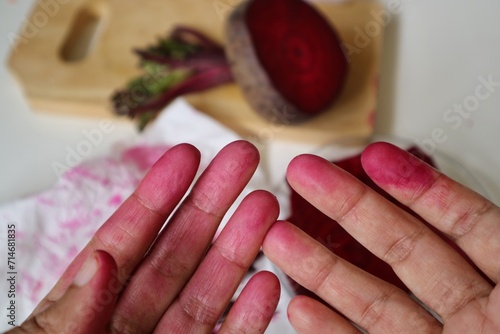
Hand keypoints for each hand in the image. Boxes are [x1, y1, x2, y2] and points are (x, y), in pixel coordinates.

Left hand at [9, 141, 279, 333]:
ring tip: (265, 207)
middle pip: (176, 254)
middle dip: (211, 203)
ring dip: (239, 250)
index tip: (187, 156)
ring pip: (207, 293)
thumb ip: (66, 317)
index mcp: (82, 311)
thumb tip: (102, 260)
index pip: (126, 240)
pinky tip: (269, 285)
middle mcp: (128, 326)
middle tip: (242, 160)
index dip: (157, 195)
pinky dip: (248, 317)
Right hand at [264, 142, 499, 332]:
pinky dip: (331, 329)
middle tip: (306, 174)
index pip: (465, 221)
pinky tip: (302, 307)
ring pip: (374, 299)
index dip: (420, 187)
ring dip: (321, 268)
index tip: (377, 158)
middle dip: (349, 206)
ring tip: (279, 237)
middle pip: (403, 247)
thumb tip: (491, 210)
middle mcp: (477, 313)